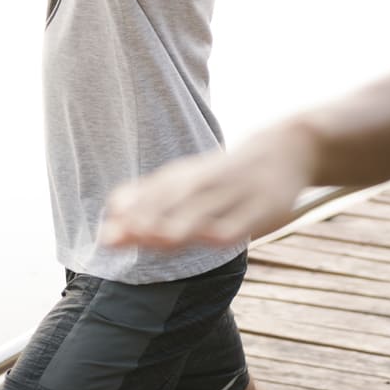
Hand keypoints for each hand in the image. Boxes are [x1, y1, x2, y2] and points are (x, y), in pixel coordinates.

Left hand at [102, 127, 316, 250]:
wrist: (284, 148)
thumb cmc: (226, 173)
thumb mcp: (191, 176)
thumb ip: (154, 194)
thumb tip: (113, 205)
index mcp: (186, 177)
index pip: (151, 197)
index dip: (128, 216)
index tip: (104, 234)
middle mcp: (205, 184)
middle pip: (170, 205)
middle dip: (142, 221)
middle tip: (113, 238)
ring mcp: (233, 196)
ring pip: (202, 214)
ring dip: (176, 225)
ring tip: (151, 237)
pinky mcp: (261, 210)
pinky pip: (241, 223)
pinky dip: (224, 231)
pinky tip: (210, 241)